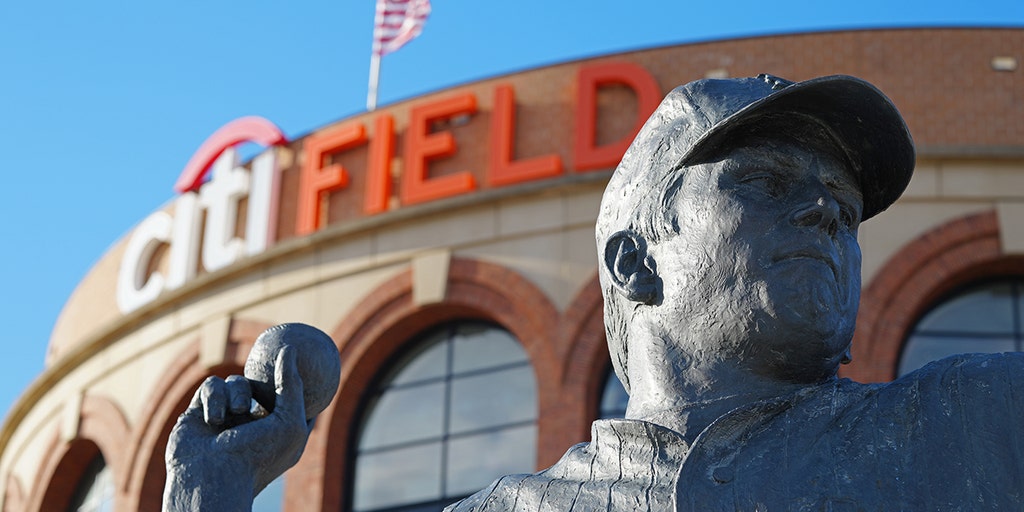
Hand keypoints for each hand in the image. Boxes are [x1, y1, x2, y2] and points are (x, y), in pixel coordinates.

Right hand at [162, 347, 311, 510]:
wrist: (210, 477)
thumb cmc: (257, 455)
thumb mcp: (290, 422)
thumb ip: (292, 385)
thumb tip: (289, 350)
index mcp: (277, 432)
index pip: (292, 403)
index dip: (300, 383)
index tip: (309, 360)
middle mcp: (250, 425)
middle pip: (261, 388)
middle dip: (265, 375)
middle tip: (274, 352)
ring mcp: (224, 418)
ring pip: (235, 382)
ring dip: (237, 393)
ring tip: (237, 411)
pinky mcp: (199, 412)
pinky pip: (211, 386)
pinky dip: (214, 399)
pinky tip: (214, 418)